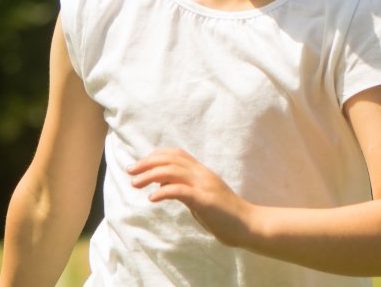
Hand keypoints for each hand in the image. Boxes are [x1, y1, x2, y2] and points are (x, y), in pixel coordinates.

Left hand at [128, 148, 256, 246]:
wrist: (250, 225)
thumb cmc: (225, 216)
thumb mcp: (200, 199)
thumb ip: (183, 190)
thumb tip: (162, 186)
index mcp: (202, 173)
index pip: (176, 154)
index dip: (155, 156)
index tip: (140, 165)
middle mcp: (202, 175)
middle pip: (170, 159)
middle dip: (147, 163)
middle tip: (130, 171)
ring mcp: (204, 186)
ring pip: (172, 171)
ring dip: (150, 175)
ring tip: (135, 183)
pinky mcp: (205, 200)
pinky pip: (180, 191)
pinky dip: (163, 191)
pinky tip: (152, 198)